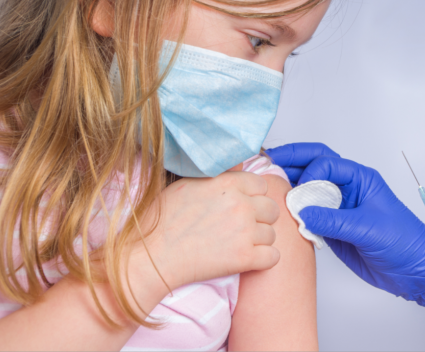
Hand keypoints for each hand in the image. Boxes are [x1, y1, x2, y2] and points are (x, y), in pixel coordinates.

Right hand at [130, 171, 280, 290]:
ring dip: (258, 241)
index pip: (261, 184)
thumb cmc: (161, 221)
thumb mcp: (186, 184)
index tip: (240, 206)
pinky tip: (245, 259)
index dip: (252, 196)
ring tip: (236, 244)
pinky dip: (262, 260)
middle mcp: (240, 204)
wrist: (151, 257)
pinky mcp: (245, 258)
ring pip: (272, 234)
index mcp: (228, 183)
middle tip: (239, 227)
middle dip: (260, 218)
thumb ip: (217, 174)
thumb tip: (240, 163)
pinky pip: (273, 257)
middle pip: (271, 208)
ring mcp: (245, 231)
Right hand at [266, 143, 424, 308]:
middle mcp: (347, 188)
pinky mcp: (331, 226)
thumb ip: (334, 220)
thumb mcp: (369, 229)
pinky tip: (281, 212)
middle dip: (291, 160)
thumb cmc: (405, 243)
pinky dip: (293, 211)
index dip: (309, 173)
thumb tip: (303, 213)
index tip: (300, 191)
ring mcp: (338, 207)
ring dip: (289, 184)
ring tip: (267, 185)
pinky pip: (308, 213)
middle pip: (314, 164)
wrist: (414, 272)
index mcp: (360, 179)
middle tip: (267, 160)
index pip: (326, 163)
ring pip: (308, 187)